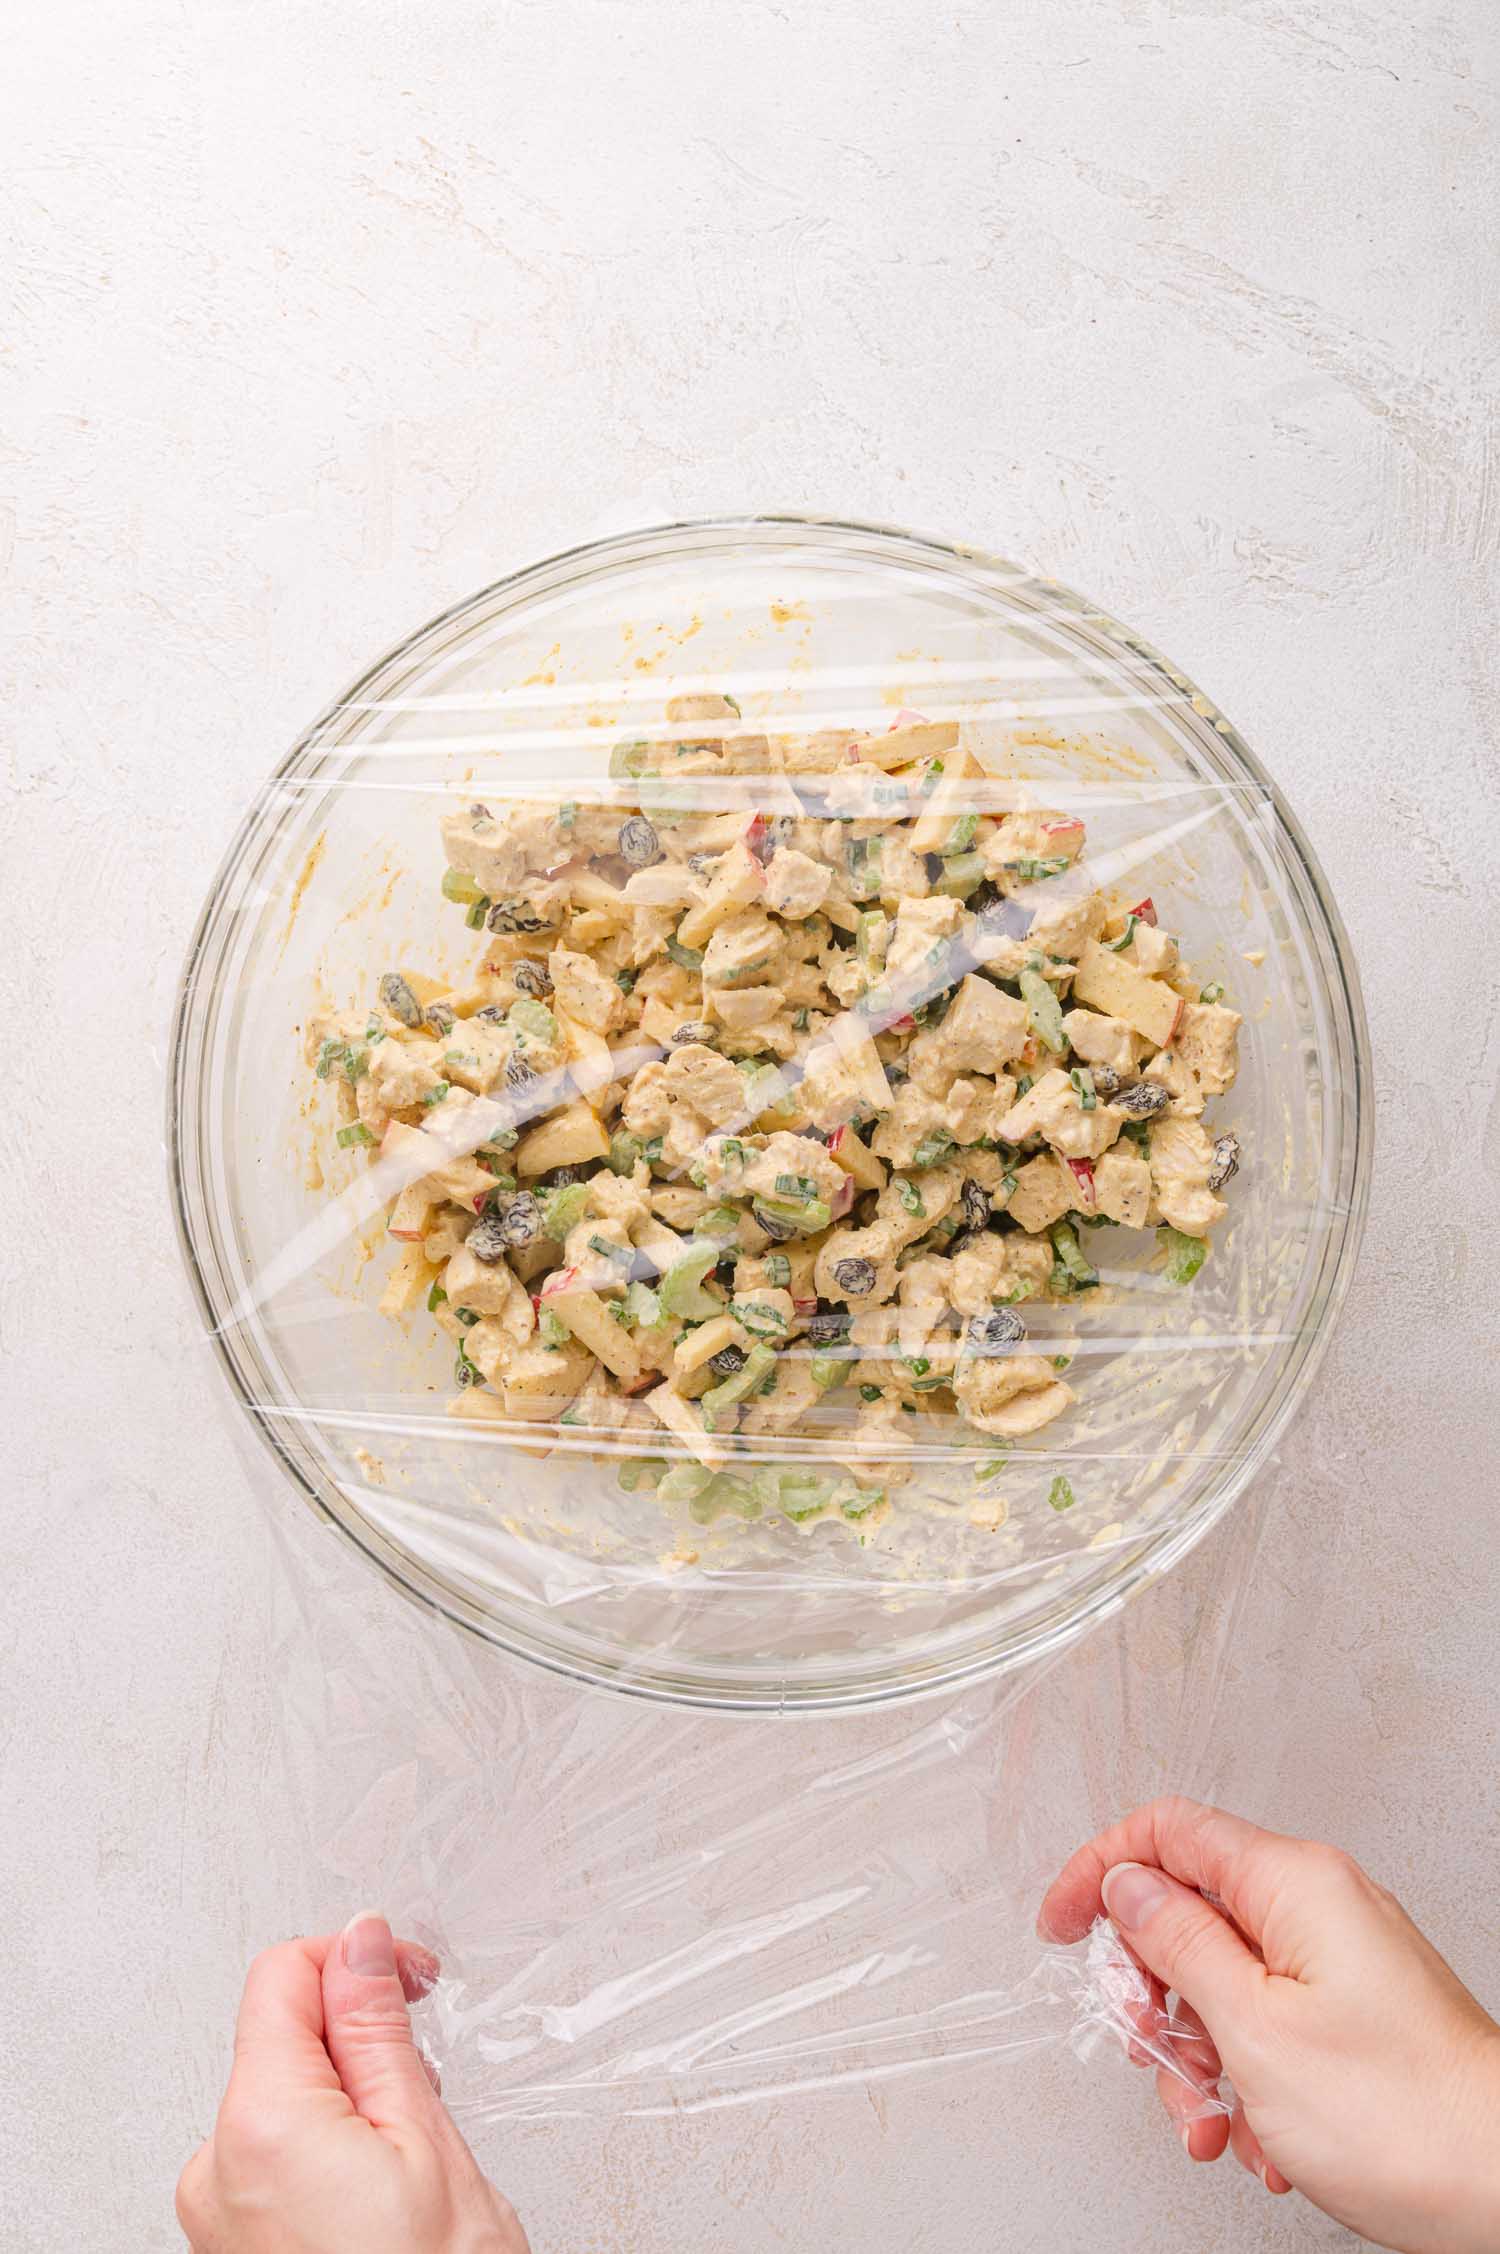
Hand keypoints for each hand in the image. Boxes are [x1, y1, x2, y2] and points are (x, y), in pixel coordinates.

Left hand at [176, 1914, 528, 2252]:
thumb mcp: (425, 2141)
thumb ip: (377, 2030)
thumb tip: (360, 1941)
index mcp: (259, 2124)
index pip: (282, 1974)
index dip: (357, 1958)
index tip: (410, 1977)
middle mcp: (215, 2166)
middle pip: (281, 2036)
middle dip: (357, 2038)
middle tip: (425, 2083)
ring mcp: (216, 2213)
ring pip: (283, 2096)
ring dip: (347, 2097)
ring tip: (408, 2158)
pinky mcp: (230, 2245)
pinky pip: (273, 2154)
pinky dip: (327, 2147)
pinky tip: (378, 2192)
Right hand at [1039, 1797, 1499, 2253]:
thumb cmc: (1405, 2115)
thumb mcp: (1253, 2028)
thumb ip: (1178, 1944)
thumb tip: (1127, 1888)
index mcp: (1294, 1884)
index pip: (1168, 1831)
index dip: (1101, 1869)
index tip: (1063, 1927)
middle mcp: (1318, 1907)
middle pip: (1188, 1913)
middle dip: (1153, 1995)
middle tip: (1151, 2051)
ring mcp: (1338, 1961)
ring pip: (1221, 1984)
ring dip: (1197, 2061)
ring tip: (1214, 2122)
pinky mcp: (1353, 2014)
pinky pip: (1266, 2027)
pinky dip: (1247, 2084)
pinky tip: (1263, 2139)